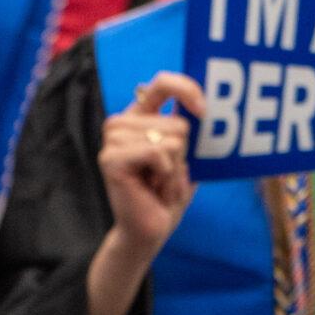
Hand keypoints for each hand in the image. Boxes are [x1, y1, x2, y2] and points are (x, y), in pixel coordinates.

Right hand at [99, 71, 204, 257]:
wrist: (149, 230)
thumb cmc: (167, 194)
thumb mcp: (186, 156)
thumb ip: (190, 129)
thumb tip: (203, 108)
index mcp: (140, 116)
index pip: (162, 84)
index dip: (186, 89)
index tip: (204, 110)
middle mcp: (122, 123)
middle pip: (177, 122)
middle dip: (183, 155)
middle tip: (165, 175)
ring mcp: (113, 140)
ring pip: (170, 140)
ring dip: (173, 168)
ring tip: (158, 183)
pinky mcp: (111, 159)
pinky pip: (158, 153)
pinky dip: (165, 174)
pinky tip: (152, 188)